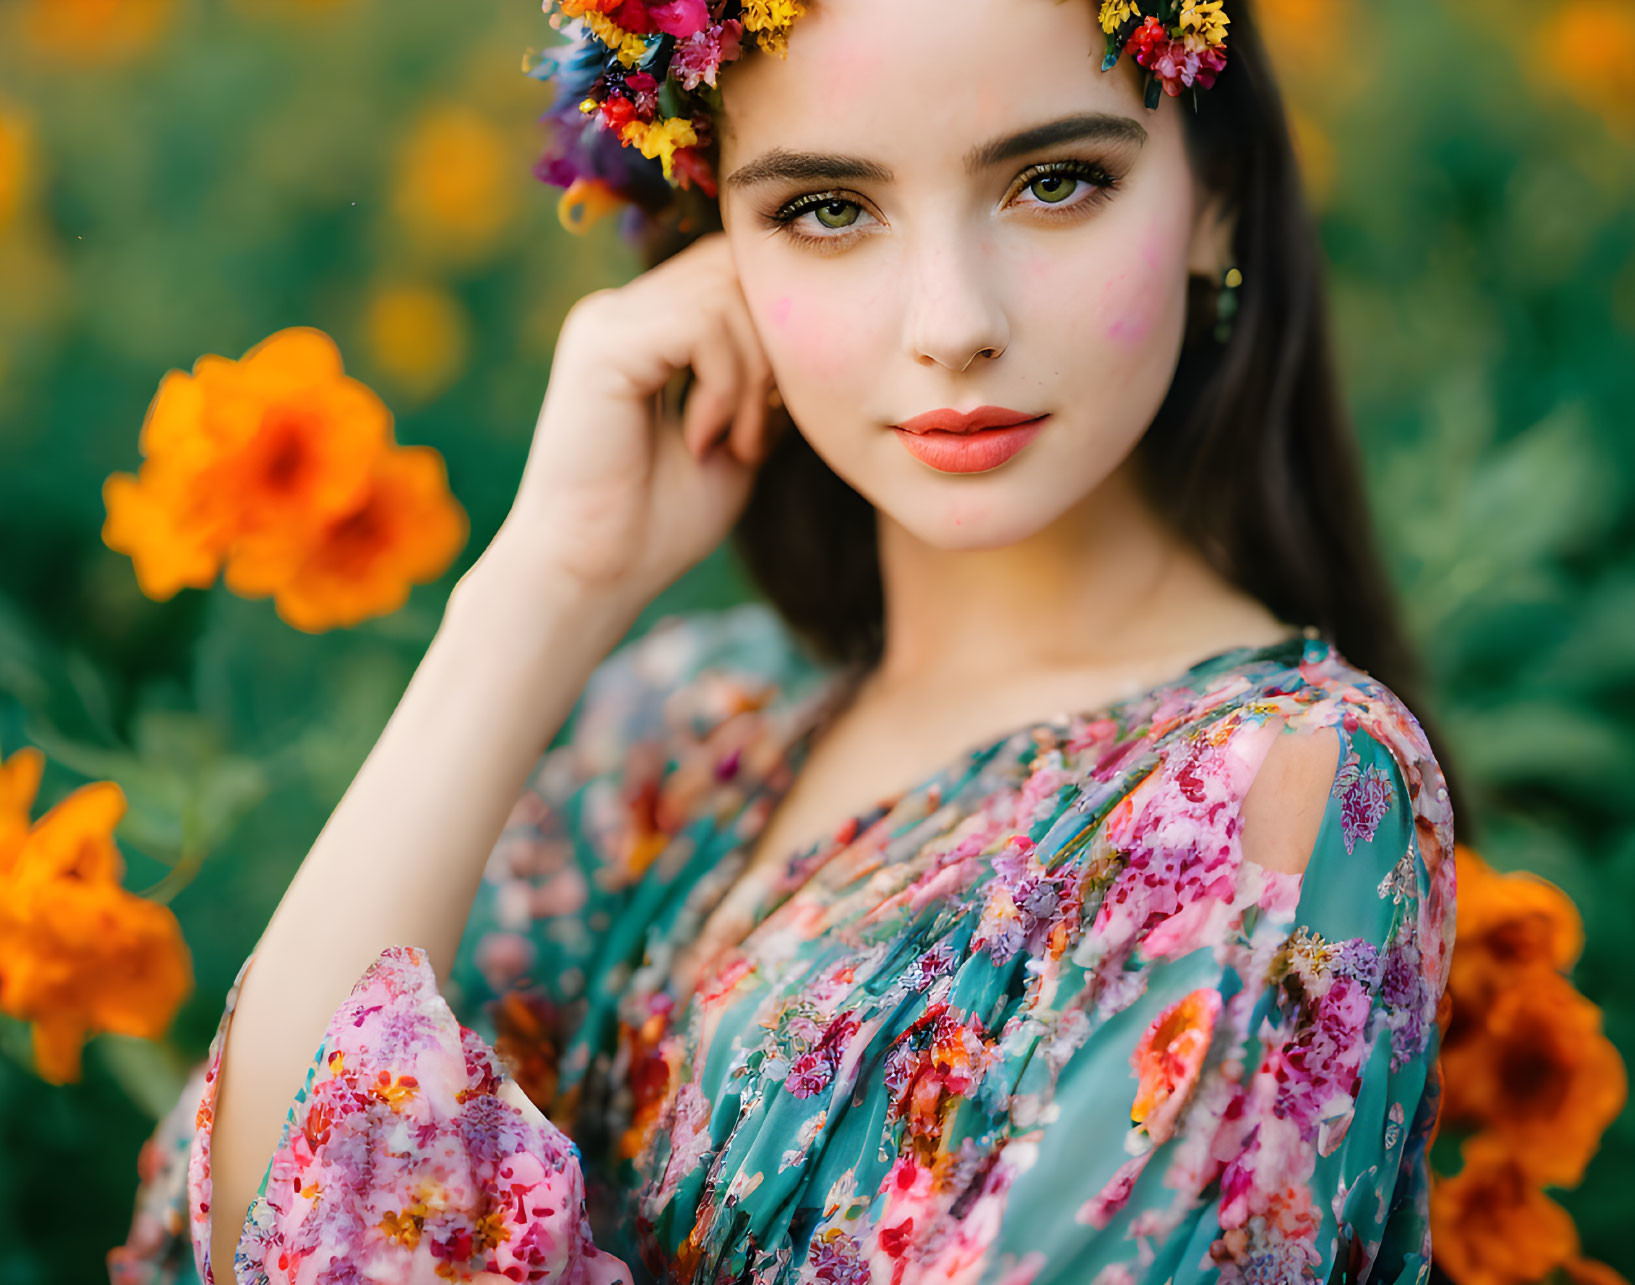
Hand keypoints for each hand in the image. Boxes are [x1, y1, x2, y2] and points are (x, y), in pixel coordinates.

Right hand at [493, 231, 783, 609]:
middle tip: (762, 430)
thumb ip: (759, 379)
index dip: (776, 335)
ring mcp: (607, 321)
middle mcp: (622, 311)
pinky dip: (726, 385)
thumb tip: (808, 333)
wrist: (594, 573)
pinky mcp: (603, 343)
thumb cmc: (658, 523)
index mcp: (647, 329)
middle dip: (772, 349)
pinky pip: (701, 325)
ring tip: (736, 442)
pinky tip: (703, 438)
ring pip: (727, 292)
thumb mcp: (734, 435)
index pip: (734, 275)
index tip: (773, 421)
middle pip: (736, 268)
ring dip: (754, 376)